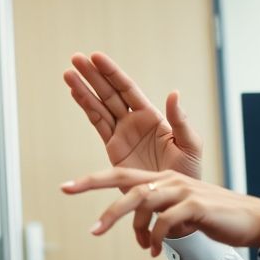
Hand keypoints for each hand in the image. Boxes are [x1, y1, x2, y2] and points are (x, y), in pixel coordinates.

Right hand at [63, 53, 202, 180]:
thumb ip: (180, 120)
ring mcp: (122, 134)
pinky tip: (75, 93)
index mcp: (152, 116)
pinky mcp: (113, 149)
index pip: (128, 89)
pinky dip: (86, 108)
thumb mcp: (190, 145)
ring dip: (84, 89)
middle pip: (110, 92)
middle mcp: (135, 121)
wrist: (174, 202)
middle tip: (76, 58)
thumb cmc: (188, 173)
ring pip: (99, 106)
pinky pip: (97, 125)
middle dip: (93, 75)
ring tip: (68, 73)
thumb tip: (173, 93)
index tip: (96, 57)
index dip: (112, 73)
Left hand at [63, 168, 259, 256]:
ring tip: (139, 248)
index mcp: (162, 179)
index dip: (91, 180)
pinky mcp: (196, 206)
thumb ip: (160, 216)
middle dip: (107, 208)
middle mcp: (169, 180)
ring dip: (135, 229)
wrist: (252, 220)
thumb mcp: (183, 213)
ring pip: (144, 202)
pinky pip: (166, 221)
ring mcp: (183, 190)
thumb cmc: (215, 217)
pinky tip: (155, 251)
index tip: (65, 187)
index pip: (121, 175)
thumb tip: (144, 231)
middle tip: (92, 230)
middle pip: (127, 187)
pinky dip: (157, 238)